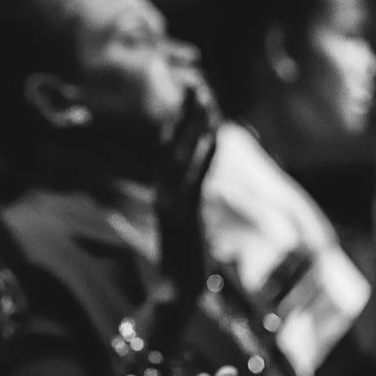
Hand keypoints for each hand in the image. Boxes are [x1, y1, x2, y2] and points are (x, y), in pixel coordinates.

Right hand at [154, 86, 218, 331]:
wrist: (175, 292)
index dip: (177, 122)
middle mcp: (162, 193)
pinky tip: (213, 135)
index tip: (188, 99)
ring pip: (182, 155)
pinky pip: (196, 178)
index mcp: (162, 193)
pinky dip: (204, 155)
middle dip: (184, 114)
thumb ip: (188, 203)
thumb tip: (197, 188)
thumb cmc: (184, 262)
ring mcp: (171, 203)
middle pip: (172, 144)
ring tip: (206, 100)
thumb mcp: (186, 225)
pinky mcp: (185, 215)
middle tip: (196, 84)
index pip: (168, 150)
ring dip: (194, 126)